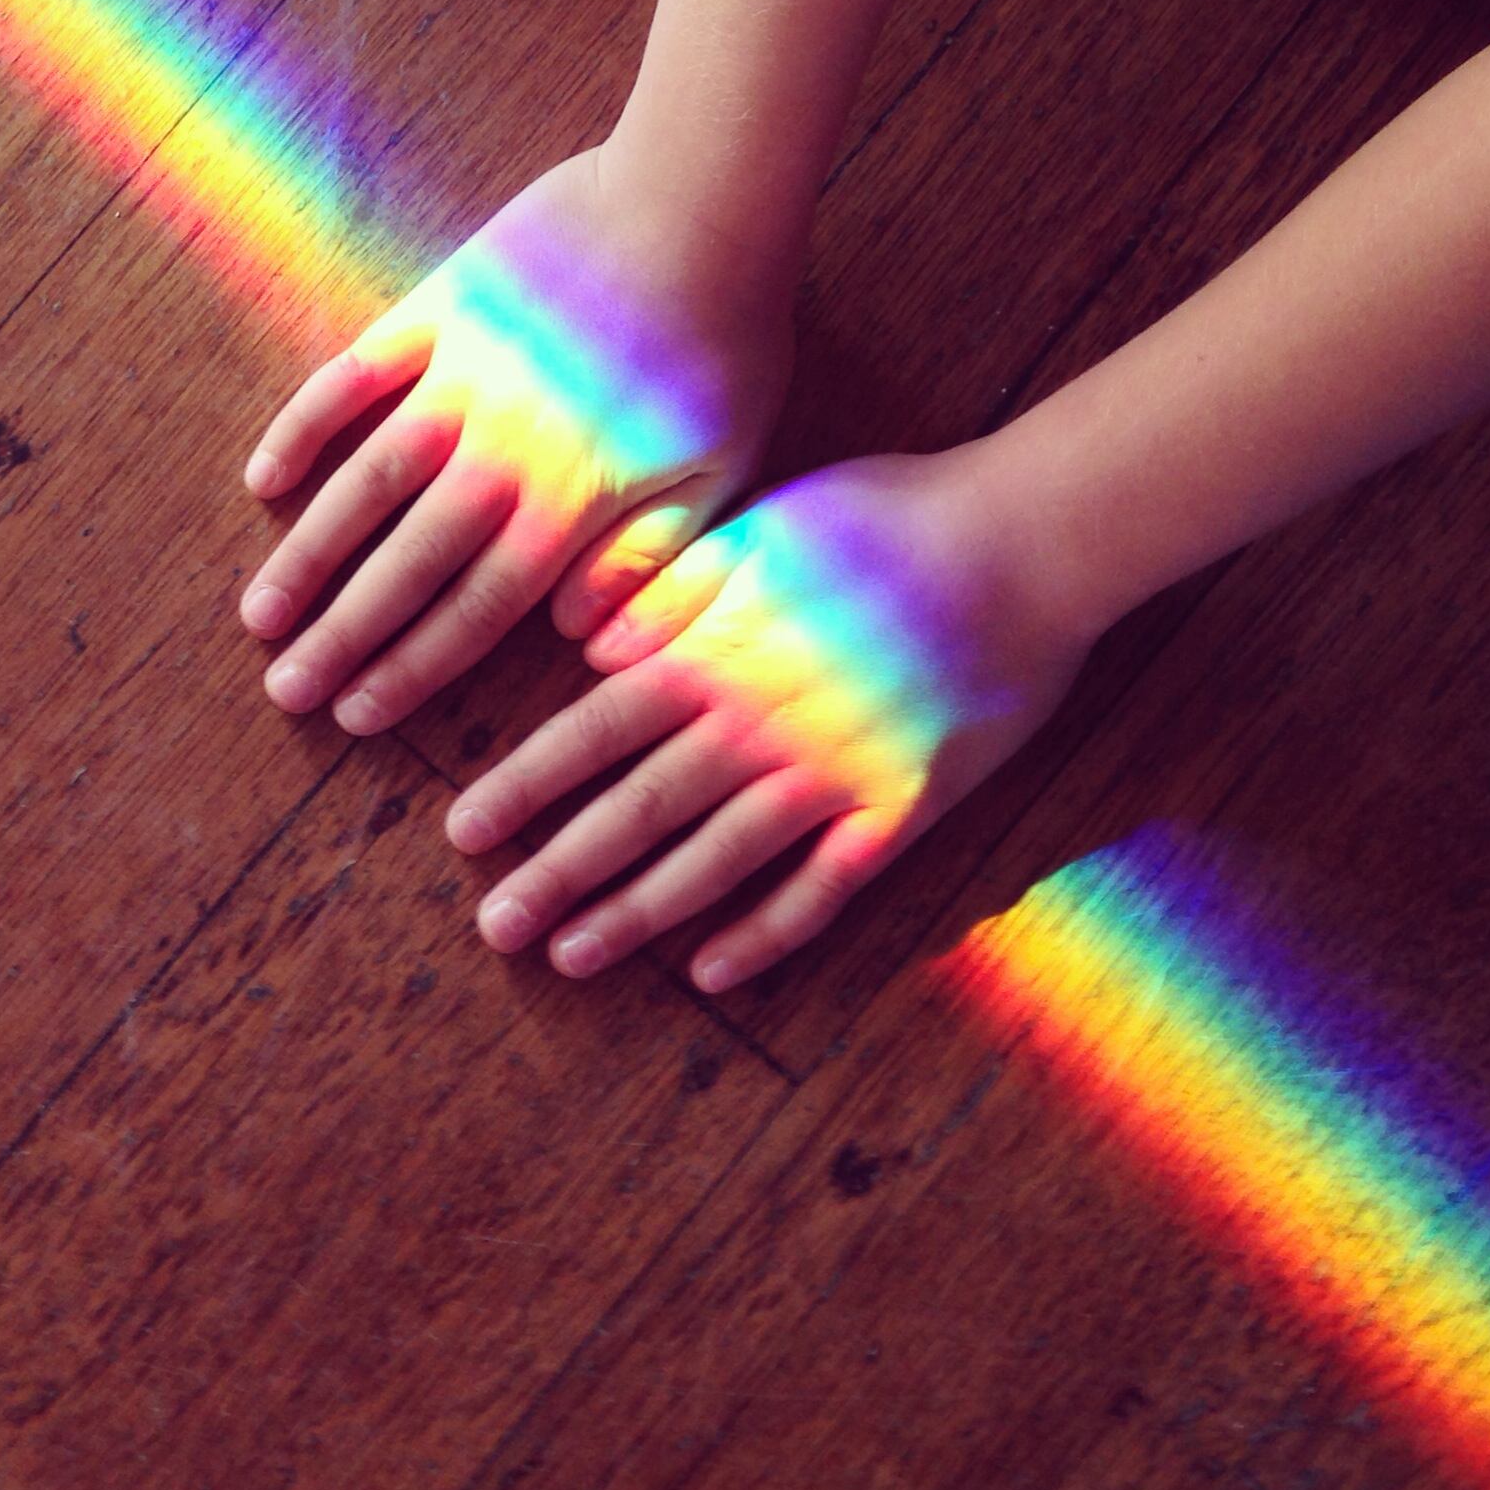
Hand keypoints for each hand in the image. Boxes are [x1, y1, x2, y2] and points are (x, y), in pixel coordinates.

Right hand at [239, 148, 793, 732]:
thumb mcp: (719, 472)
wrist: (700, 204)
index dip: (412, 668)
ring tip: (260, 614)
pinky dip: (305, 427)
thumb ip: (650, 561)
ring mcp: (458, 376)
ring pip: (364, 485)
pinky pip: (355, 376)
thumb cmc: (728, 345)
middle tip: (286, 690)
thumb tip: (581, 642)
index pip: (475, 610)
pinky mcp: (440, 306)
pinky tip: (261, 479)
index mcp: (570, 502)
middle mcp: (499, 452)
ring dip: (309, 555)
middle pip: (405, 566)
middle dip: (343, 637)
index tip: (357, 717)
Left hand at [445, 444, 1093, 990]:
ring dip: (637, 915)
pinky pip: (821, 889)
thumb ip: (672, 590)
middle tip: (494, 928)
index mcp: (715, 650)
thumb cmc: (890, 516)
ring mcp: (830, 774)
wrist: (1026, 540)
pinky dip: (763, 934)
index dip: (525, 787)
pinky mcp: (902, 808)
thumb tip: (589, 648)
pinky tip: (711, 973)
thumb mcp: (760, 529)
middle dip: (558, 873)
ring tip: (572, 957)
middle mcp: (757, 723)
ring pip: (713, 863)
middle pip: (637, 812)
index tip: (463, 835)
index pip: (593, 732)